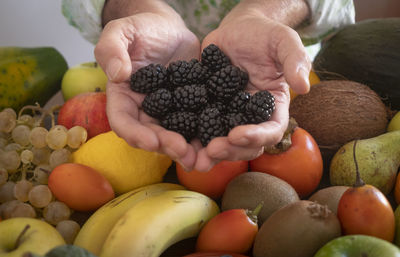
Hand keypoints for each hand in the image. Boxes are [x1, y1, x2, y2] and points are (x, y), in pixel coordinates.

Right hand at [94, 12, 200, 169]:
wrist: (169, 29)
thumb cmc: (141, 28)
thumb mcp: (121, 31)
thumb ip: (112, 49)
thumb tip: (118, 75)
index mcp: (124, 97)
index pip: (123, 121)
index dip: (135, 134)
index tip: (151, 142)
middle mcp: (144, 110)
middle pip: (151, 135)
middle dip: (167, 146)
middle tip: (184, 153)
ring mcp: (168, 112)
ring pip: (175, 136)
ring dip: (188, 149)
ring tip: (203, 157)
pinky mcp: (190, 109)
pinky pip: (197, 124)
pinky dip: (206, 135)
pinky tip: (218, 141)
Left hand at [196, 12, 311, 170]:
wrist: (236, 30)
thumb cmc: (264, 34)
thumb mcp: (283, 40)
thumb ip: (295, 59)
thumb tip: (304, 87)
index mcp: (272, 106)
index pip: (271, 129)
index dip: (257, 136)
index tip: (237, 134)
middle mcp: (250, 117)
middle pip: (245, 144)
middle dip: (230, 151)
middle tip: (212, 149)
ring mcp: (228, 115)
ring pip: (222, 142)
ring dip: (209, 153)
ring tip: (193, 157)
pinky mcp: (208, 110)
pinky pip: (199, 127)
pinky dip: (190, 137)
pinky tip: (176, 140)